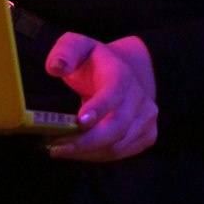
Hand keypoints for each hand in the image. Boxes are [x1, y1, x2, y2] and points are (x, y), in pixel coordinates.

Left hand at [43, 32, 157, 161]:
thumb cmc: (92, 62)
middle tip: (56, 147)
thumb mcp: (76, 46)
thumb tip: (56, 67)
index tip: (79, 121)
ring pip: (118, 146)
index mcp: (121, 74)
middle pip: (117, 127)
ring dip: (87, 153)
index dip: (98, 108)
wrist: (120, 71)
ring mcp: (147, 117)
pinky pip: (121, 153)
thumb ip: (65, 52)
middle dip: (85, 142)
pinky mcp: (148, 134)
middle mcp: (140, 97)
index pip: (113, 93)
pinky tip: (78, 152)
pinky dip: (97, 156)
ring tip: (60, 149)